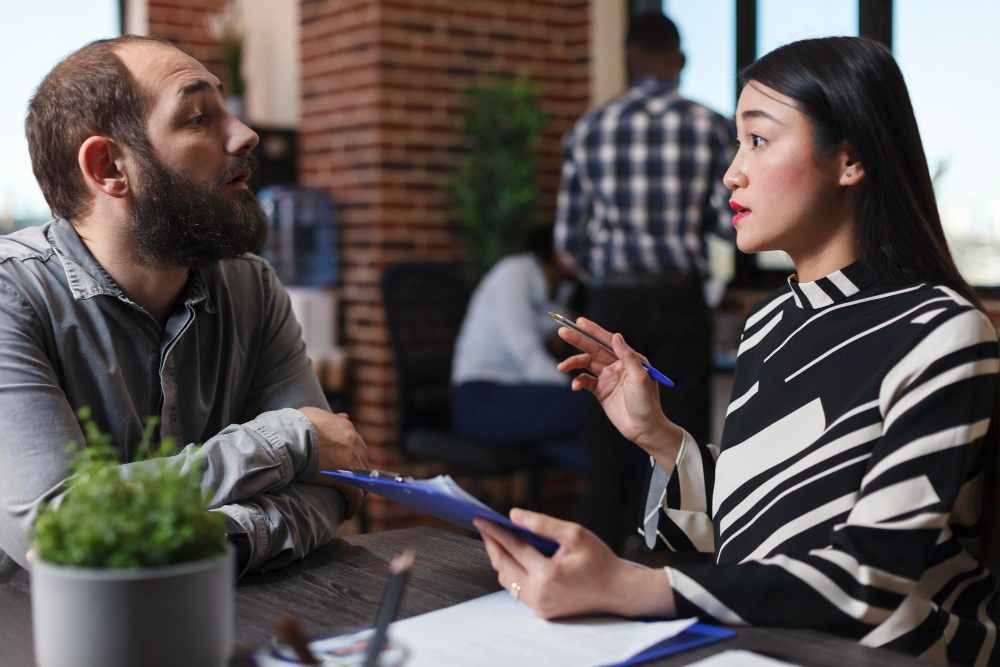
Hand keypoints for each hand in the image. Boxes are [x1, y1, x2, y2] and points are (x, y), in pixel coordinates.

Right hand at [297, 407, 369, 518]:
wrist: (292, 437)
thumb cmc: (296, 426)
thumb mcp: (316, 415)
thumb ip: (332, 418)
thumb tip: (344, 417)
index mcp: (346, 428)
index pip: (357, 446)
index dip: (353, 461)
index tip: (348, 471)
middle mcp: (354, 442)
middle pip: (363, 464)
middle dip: (358, 477)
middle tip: (350, 489)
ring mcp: (353, 459)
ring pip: (363, 481)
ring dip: (358, 493)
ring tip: (350, 503)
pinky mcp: (347, 477)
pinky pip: (356, 495)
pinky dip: (354, 505)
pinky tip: (347, 513)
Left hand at [474, 510, 674, 619]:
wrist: (618, 591)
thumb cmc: (600, 561)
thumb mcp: (574, 534)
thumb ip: (542, 524)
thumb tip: (514, 515)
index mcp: (547, 574)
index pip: (512, 547)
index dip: (495, 531)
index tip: (481, 519)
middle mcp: (540, 593)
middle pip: (503, 566)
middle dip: (492, 545)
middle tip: (485, 528)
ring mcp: (540, 606)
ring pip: (507, 580)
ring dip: (500, 560)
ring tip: (497, 540)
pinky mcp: (542, 611)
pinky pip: (518, 590)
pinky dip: (512, 573)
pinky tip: (513, 558)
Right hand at [556, 319, 681, 459]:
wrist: (644, 429)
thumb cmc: (647, 403)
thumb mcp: (640, 377)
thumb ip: (627, 356)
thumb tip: (616, 336)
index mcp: (628, 359)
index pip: (608, 341)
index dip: (593, 331)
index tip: (579, 322)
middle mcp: (617, 365)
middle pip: (593, 349)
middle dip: (578, 340)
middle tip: (562, 331)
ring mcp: (608, 378)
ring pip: (586, 364)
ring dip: (573, 363)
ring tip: (561, 366)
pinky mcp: (601, 391)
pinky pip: (585, 381)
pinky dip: (578, 381)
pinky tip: (575, 386)